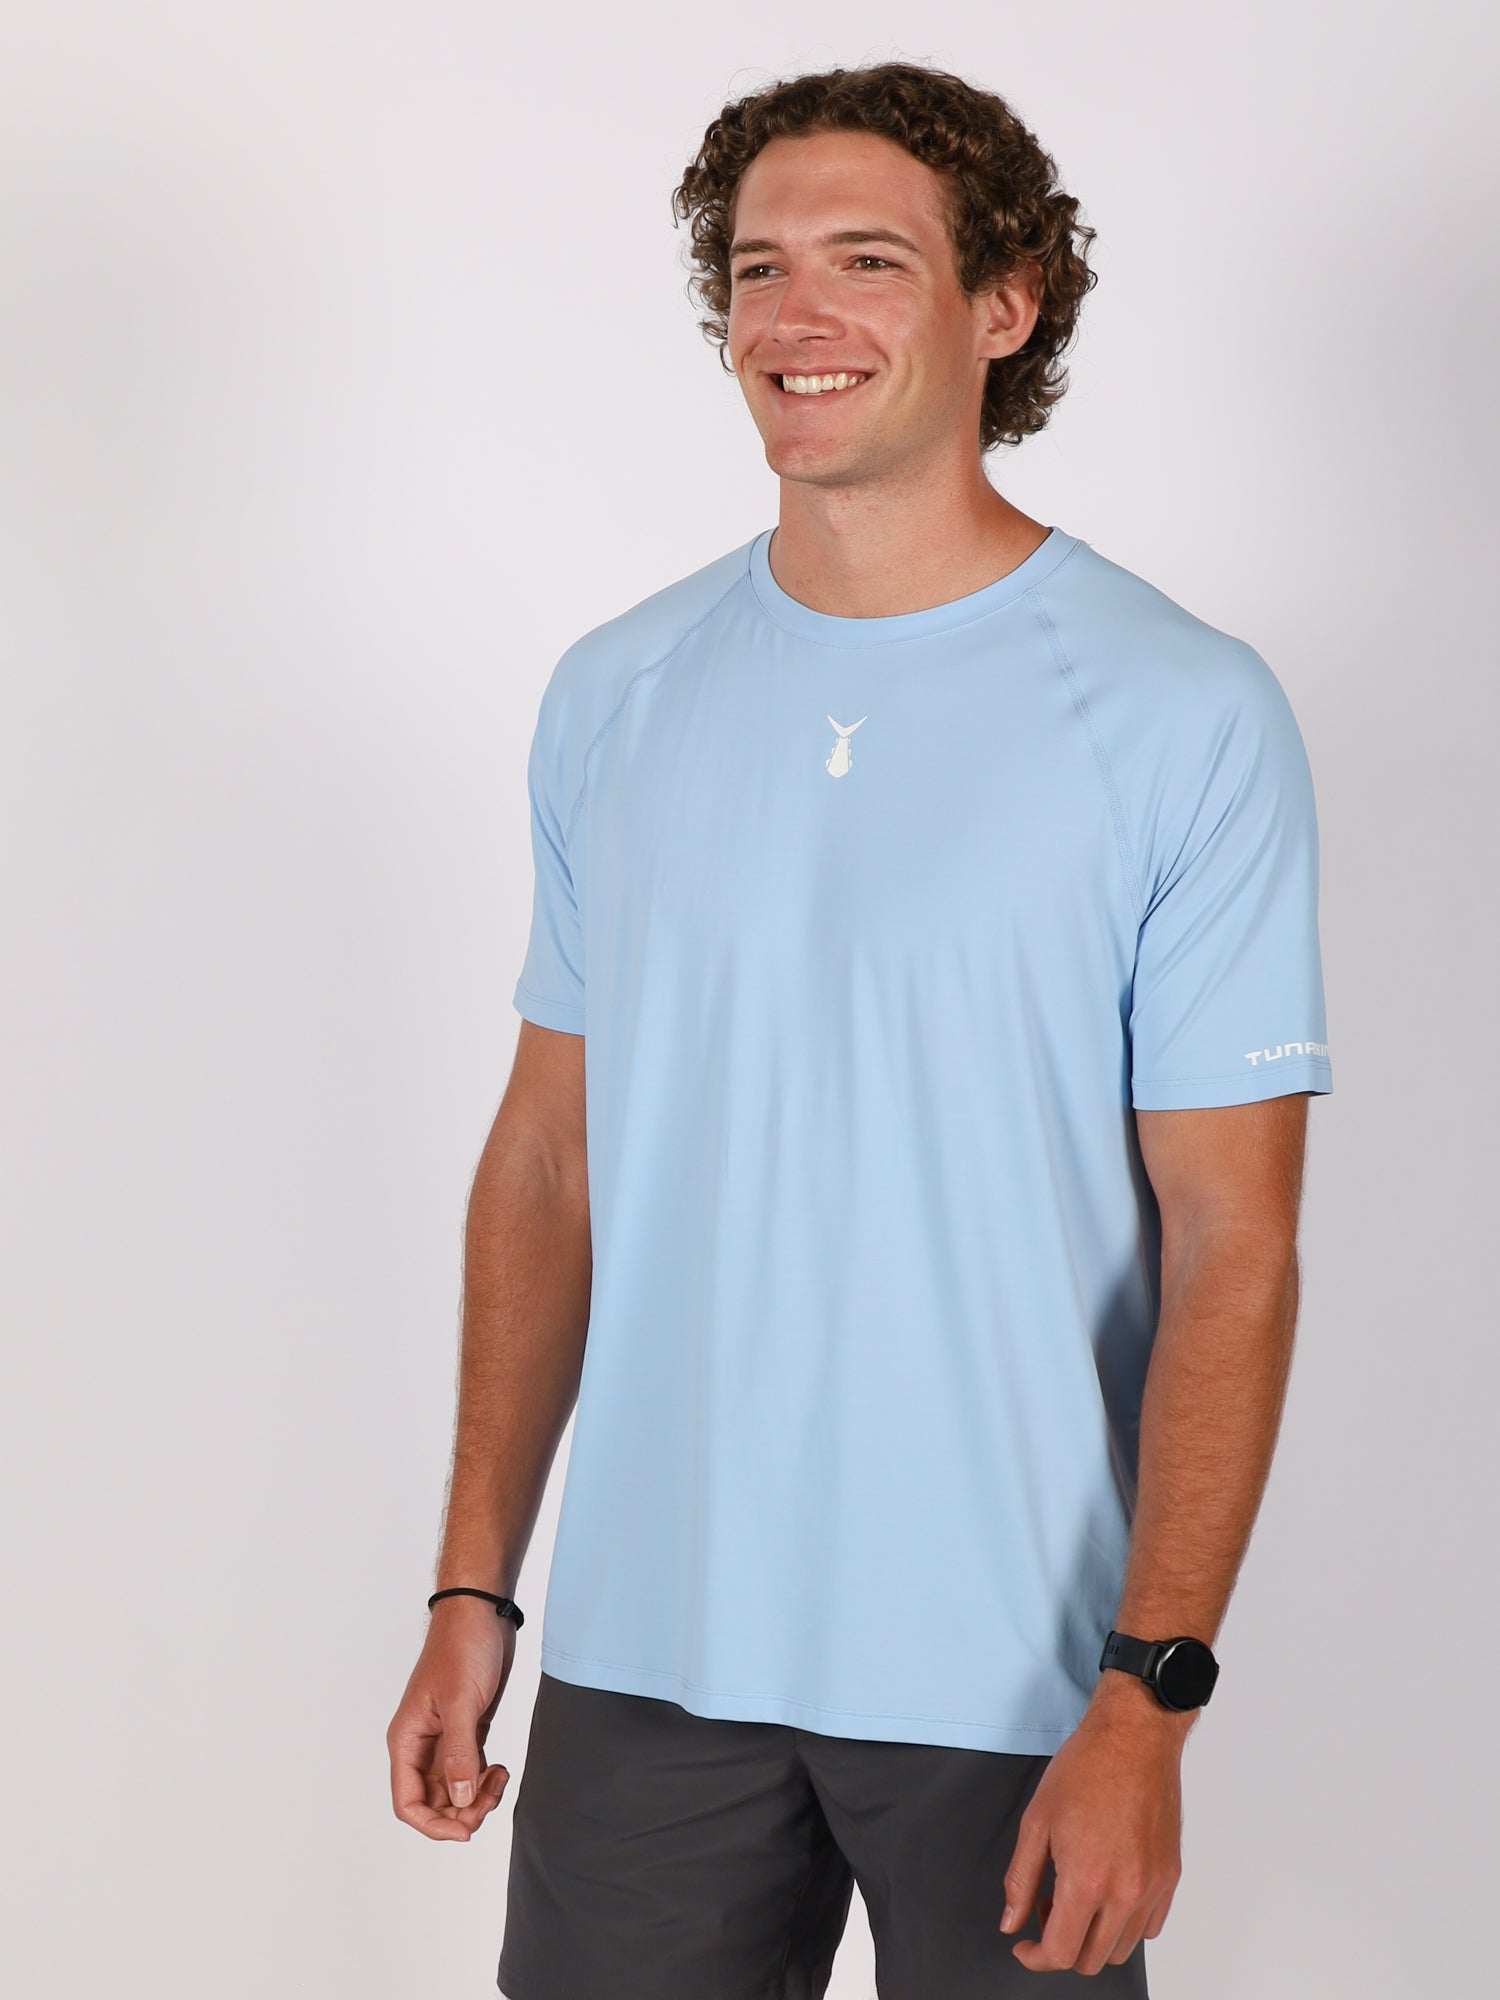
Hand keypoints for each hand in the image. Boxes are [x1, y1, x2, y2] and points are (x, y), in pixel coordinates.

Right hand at [387, 1598, 516, 1840]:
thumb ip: (459, 1753)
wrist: (482, 1614)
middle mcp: (422, 1744)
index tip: (465, 1831)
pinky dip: (485, 1779)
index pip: (408, 1802)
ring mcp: (445, 1738)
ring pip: (455, 1790)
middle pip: (434, 1802)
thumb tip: (461, 1801)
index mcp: (407, 1739)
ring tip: (499, 1780)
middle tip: (490, 1800)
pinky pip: (471, 1771)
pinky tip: (501, 1770)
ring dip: (476, 1797)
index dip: (433, 1825)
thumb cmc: (463, 1648)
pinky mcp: (467, 1729)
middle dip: (461, 1813)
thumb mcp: (461, 1701)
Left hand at [998, 1685, 1185, 1973]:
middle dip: (1062, 1945)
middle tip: (1048, 1907)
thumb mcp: (1037, 1821)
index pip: (1060, 1953)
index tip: (1024, 1946)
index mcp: (1087, 1880)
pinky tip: (1107, 1889)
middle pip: (1091, 1960)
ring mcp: (1153, 1887)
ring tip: (1077, 1894)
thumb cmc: (1085, 1768)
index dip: (1035, 1957)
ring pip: (1121, 1949)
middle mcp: (1125, 1892)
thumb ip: (1021, 1880)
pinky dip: (1125, 1923)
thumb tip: (1011, 1922)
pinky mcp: (1170, 1877)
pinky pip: (1148, 1926)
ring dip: (1094, 1936)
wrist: (1134, 1737)